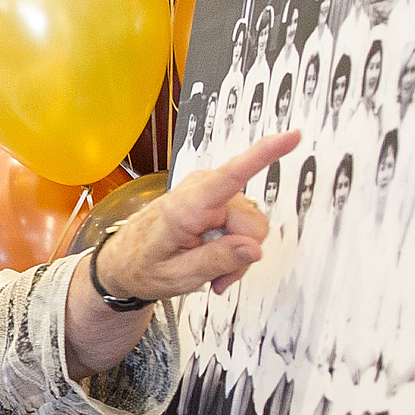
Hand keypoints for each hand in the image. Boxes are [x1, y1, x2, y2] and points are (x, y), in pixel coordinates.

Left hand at [96, 133, 299, 299]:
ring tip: (209, 268)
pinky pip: (241, 225)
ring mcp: (208, 194)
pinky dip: (231, 247)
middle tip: (217, 276)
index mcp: (186, 207)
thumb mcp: (176, 276)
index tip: (291, 137)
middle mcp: (199, 192)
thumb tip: (253, 249)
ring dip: (236, 254)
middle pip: (252, 223)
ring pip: (250, 228)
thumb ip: (217, 261)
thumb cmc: (142, 266)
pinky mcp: (213, 199)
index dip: (265, 155)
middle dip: (242, 253)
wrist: (123, 262)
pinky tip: (212, 259)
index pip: (231, 176)